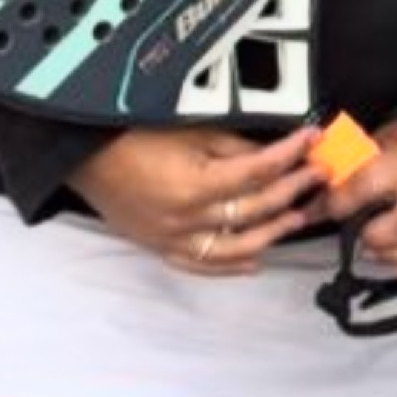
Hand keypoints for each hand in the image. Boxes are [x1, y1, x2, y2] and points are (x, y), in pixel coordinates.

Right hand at [69, 122, 327, 271]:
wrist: (79, 156)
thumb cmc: (126, 135)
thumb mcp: (184, 130)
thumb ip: (230, 147)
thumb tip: (271, 154)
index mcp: (194, 185)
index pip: (257, 171)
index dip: (289, 155)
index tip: (311, 140)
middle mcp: (187, 220)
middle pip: (254, 210)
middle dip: (291, 190)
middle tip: (316, 175)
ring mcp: (174, 240)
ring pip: (237, 247)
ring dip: (272, 232)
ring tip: (297, 217)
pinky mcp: (162, 248)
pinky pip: (204, 265)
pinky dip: (232, 265)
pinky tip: (255, 260)